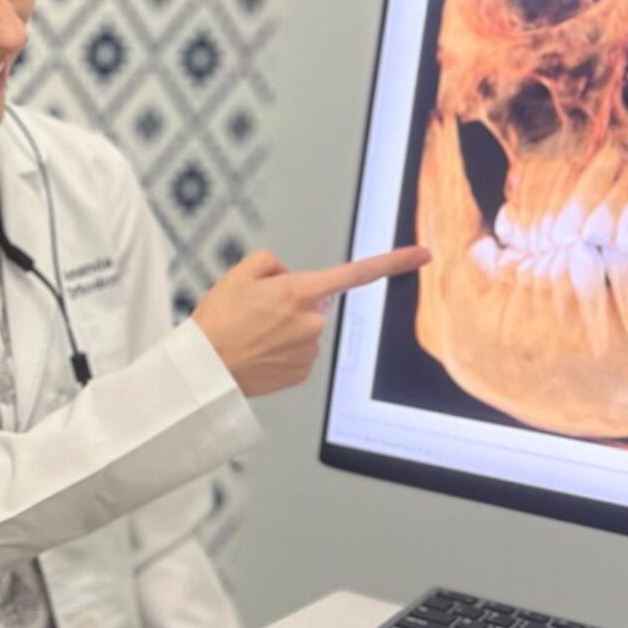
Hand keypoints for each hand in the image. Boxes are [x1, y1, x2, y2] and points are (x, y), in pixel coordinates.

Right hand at [191, 246, 429, 397]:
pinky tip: (259, 351)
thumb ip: (271, 262)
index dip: (393, 262)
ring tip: (251, 334)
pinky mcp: (303, 372)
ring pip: (305, 328)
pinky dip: (281, 350)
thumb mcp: (238, 273)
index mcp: (298, 291)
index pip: (356, 273)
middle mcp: (312, 321)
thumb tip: (289, 277)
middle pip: (314, 302)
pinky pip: (299, 353)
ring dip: (284, 328)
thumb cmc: (218, 321)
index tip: (423, 255)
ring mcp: (310, 350)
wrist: (205, 369)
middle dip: (291, 302)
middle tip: (255, 312)